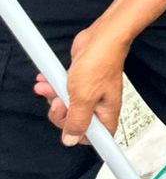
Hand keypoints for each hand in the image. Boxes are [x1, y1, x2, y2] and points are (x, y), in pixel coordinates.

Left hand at [36, 26, 129, 144]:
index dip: (79, 136)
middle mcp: (99, 104)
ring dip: (52, 97)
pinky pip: (63, 90)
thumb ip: (77, 121)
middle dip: (60, 113)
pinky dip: (53, 86)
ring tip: (47, 87)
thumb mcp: (83, 97)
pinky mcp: (80, 81)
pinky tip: (47, 80)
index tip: (68, 127)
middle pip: (75, 121)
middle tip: (58, 102)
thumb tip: (71, 140)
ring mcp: (89, 92)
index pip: (95, 137)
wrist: (101, 38)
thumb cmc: (99, 64)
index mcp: (106, 112)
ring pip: (66, 105)